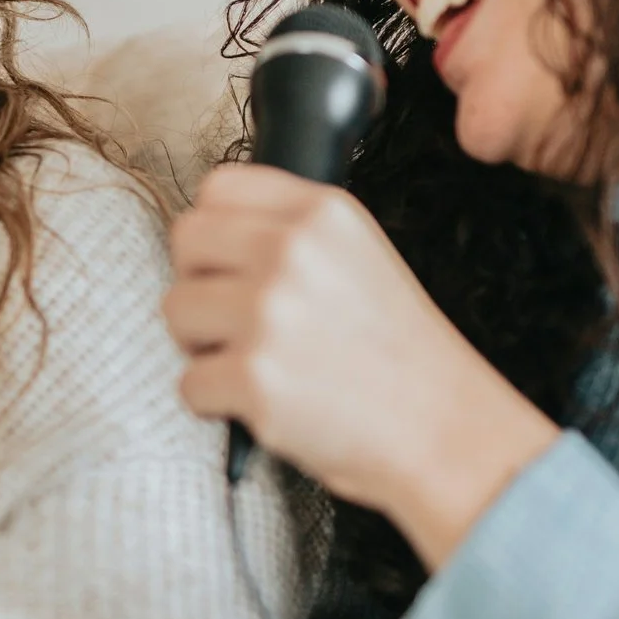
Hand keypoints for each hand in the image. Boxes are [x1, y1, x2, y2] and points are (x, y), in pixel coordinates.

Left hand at [163, 163, 558, 568]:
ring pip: (176, 310)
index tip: (228, 263)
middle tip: (234, 320)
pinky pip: (188, 382)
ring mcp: (268, 312)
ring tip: (256, 363)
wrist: (443, 431)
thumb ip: (293, 231)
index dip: (214, 230)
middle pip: (185, 240)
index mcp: (322, 213)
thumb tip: (216, 230)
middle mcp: (291, 250)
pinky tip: (265, 403)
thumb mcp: (362, 256)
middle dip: (199, 282)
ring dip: (202, 345)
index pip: (219, 187)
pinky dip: (216, 402)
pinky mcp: (252, 376)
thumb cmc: (399, 355)